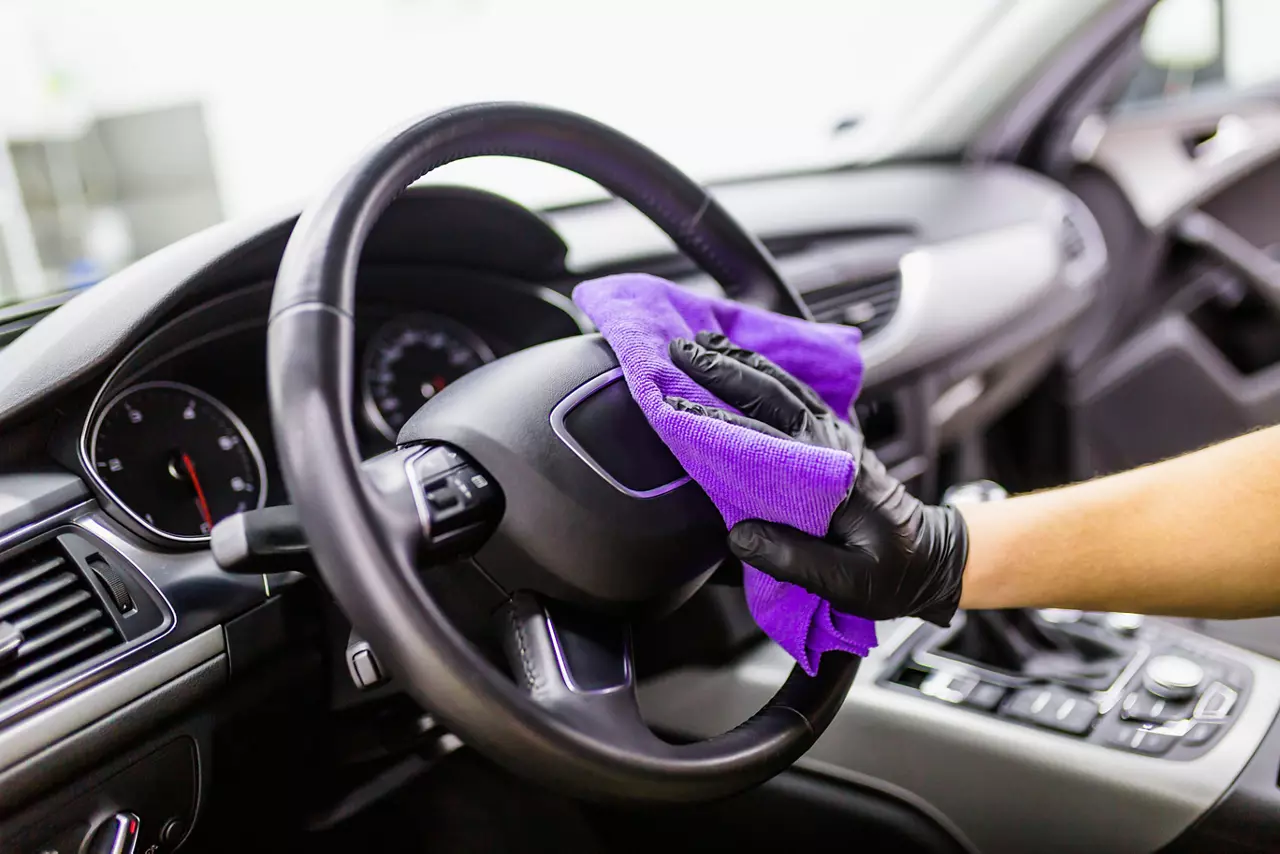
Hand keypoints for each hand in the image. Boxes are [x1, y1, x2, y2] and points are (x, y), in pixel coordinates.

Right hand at [667, 331, 967, 624]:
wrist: (934, 561)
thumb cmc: (893, 575)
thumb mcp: (850, 582)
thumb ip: (796, 559)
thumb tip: (739, 536)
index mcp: (830, 474)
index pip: (760, 437)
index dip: (713, 420)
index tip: (673, 405)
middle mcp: (831, 444)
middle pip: (771, 393)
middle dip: (722, 368)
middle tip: (679, 350)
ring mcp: (835, 437)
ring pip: (784, 386)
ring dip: (742, 362)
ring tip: (704, 343)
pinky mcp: (836, 440)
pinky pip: (796, 395)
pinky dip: (766, 374)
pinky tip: (746, 364)